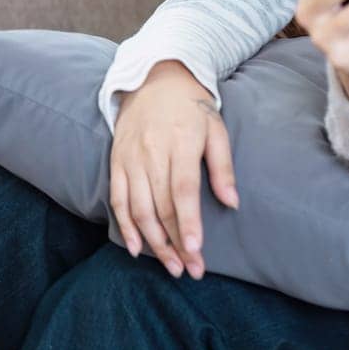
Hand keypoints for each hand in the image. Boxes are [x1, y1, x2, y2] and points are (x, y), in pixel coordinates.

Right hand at [110, 59, 236, 279]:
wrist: (154, 79)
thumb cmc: (192, 108)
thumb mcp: (216, 129)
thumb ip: (223, 168)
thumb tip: (232, 203)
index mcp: (182, 143)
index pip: (182, 190)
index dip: (187, 222)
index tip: (195, 249)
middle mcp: (152, 153)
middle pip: (161, 206)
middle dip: (175, 243)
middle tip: (191, 270)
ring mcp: (130, 159)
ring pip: (138, 209)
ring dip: (153, 242)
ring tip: (171, 266)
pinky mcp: (116, 163)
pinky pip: (117, 201)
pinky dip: (125, 227)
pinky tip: (137, 248)